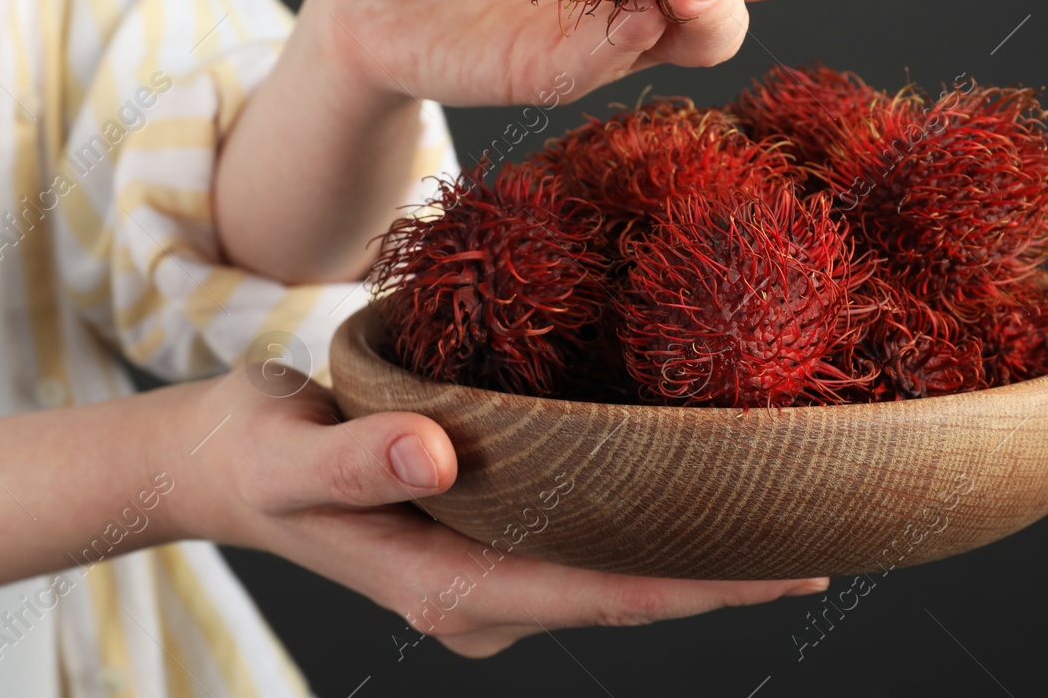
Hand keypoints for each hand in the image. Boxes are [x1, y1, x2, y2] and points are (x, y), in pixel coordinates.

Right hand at [167, 372, 826, 657]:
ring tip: (780, 497)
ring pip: (609, 569)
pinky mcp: (480, 541)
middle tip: (829, 522)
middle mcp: (480, 598)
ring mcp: (483, 576)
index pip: (604, 596)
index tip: (797, 562)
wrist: (217, 463)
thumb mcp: (288, 451)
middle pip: (627, 592)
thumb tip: (436, 448)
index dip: (704, 584)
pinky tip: (683, 478)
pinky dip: (637, 517)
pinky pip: (579, 541)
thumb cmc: (253, 454)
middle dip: (724, 570)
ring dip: (689, 545)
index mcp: (449, 587)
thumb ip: (355, 457)